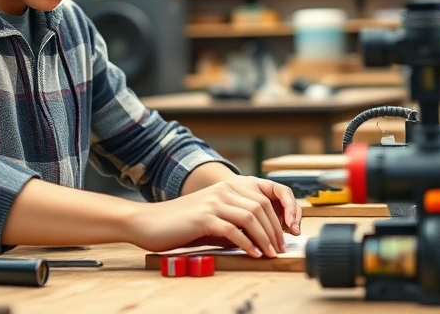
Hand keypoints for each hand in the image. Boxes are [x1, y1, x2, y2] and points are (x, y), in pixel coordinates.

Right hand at [124, 176, 301, 257]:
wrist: (149, 222)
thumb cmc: (183, 223)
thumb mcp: (215, 216)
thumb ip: (237, 220)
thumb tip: (264, 235)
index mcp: (229, 185)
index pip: (268, 192)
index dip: (284, 210)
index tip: (291, 230)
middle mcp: (224, 189)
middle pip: (262, 206)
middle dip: (276, 229)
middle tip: (280, 248)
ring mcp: (214, 202)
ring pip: (251, 217)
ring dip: (265, 237)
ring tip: (269, 253)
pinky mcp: (204, 217)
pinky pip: (233, 230)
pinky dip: (247, 243)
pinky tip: (252, 253)